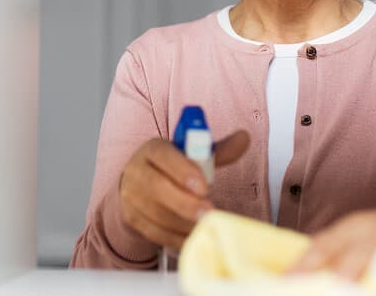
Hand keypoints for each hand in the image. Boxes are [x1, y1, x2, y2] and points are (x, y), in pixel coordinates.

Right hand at [117, 131, 249, 249]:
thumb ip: (217, 150)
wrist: (139, 185)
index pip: (163, 156)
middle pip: (156, 187)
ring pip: (156, 213)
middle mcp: (136, 170)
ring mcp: (131, 196)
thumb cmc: (172, 168)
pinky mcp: (132, 218)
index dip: (183, 170)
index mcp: (153, 149)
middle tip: (208, 212)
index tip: (204, 187)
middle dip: (185, 203)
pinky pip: (154, 232)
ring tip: (205, 225)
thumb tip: (244, 138)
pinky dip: (176, 237)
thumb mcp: (191, 155)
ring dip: (183, 223)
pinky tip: (193, 236)